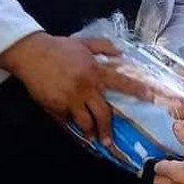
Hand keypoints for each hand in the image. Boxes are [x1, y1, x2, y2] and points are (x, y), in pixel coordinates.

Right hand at [0, 32, 151, 148]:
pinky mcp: (56, 106)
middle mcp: (86, 87)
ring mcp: (71, 98)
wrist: (31, 54)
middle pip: (103, 113)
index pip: (123, 83)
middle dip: (108, 129)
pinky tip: (72, 123)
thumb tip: (121, 52)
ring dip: (91, 132)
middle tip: (110, 141)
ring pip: (85, 121)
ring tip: (93, 139)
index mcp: (96, 71)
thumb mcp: (84, 43)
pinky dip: (71, 122)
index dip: (138, 91)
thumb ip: (104, 46)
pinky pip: (67, 119)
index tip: (151, 99)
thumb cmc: (59, 48)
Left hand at [153, 122, 183, 183]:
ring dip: (178, 172)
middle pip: (161, 182)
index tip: (154, 154)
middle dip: (159, 175)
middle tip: (160, 164)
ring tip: (182, 161)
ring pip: (178, 182)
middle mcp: (181, 183)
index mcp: (176, 173)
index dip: (155, 160)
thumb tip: (177, 126)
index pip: (158, 168)